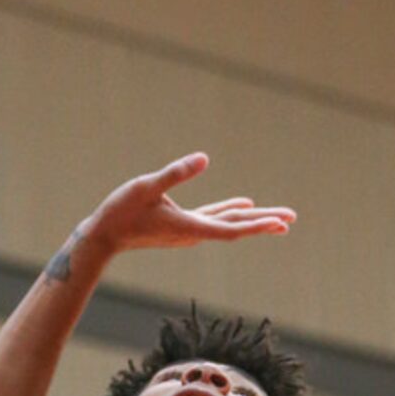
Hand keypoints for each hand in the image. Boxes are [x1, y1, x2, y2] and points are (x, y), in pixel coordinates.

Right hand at [80, 153, 294, 259]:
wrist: (102, 237)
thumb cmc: (121, 211)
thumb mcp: (146, 187)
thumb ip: (175, 174)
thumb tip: (204, 158)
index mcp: (190, 226)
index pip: (231, 228)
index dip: (257, 225)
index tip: (279, 223)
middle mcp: (195, 232)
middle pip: (237, 228)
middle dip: (265, 223)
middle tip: (292, 218)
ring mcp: (191, 230)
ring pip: (230, 223)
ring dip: (254, 220)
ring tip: (280, 218)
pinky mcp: (184, 225)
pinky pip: (216, 218)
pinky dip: (233, 212)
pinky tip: (245, 205)